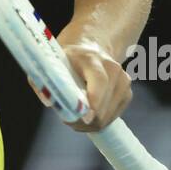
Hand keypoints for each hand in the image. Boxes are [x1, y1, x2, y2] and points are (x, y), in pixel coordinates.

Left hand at [26, 18, 132, 133]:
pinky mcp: (127, 93)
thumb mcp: (51, 63)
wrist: (92, 46)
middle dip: (84, 120)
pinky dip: (99, 120)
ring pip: (107, 116)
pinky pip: (113, 117)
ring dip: (91, 123)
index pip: (99, 81)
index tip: (84, 117)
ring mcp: (123, 81)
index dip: (94, 101)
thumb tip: (48, 101)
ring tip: (77, 115)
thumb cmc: (68, 57)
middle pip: (103, 106)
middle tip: (68, 120)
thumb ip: (43, 81)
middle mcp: (113, 69)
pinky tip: (89, 112)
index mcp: (91, 58)